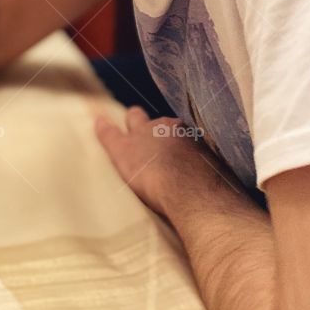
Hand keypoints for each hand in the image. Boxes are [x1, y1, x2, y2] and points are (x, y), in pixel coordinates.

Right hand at [95, 107, 227, 217]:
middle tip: (152, 147)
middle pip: (160, 123)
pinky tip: (191, 174)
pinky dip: (194, 160)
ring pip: (181, 137)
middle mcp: (170, 127)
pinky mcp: (210, 156)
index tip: (129, 128)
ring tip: (174, 165)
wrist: (192, 193)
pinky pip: (199, 153)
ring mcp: (193, 140)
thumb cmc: (152, 175)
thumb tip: (98, 119)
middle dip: (156, 131)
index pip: (134, 116)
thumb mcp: (122, 155)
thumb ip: (110, 136)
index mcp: (147, 127)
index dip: (131, 121)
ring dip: (177, 146)